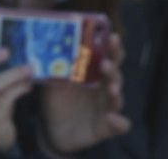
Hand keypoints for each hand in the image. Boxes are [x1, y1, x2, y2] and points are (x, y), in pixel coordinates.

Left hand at [39, 29, 130, 152]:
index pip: (107, 57)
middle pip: (115, 75)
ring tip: (112, 89)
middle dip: (114, 67)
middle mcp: (104, 89)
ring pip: (118, 98)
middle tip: (106, 64)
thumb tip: (49, 44)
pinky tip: (113, 118)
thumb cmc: (58, 101)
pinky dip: (119, 122)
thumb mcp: (54, 81)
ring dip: (116, 91)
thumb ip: (56, 66)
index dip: (112, 47)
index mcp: (94, 75)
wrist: (53, 131)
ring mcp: (106, 107)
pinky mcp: (106, 127)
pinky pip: (119, 125)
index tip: (112, 37)